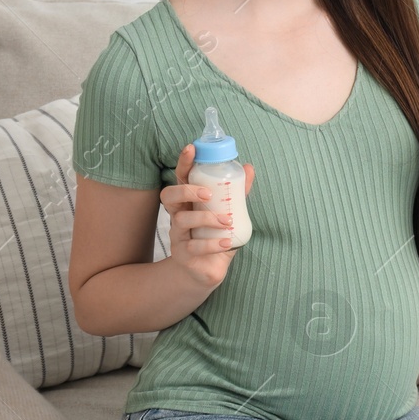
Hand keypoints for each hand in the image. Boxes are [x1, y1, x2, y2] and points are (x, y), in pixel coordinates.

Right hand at [162, 144, 254, 290]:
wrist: (206, 270)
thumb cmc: (216, 236)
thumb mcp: (230, 213)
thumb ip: (238, 193)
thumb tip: (249, 167)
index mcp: (188, 201)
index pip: (181, 178)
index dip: (183, 163)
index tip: (191, 148)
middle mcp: (178, 216)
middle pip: (169, 196)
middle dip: (187, 190)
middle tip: (208, 194)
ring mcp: (178, 235)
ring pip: (183, 221)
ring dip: (206, 219)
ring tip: (227, 222)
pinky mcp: (183, 255)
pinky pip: (194, 247)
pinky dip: (212, 244)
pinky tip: (226, 243)